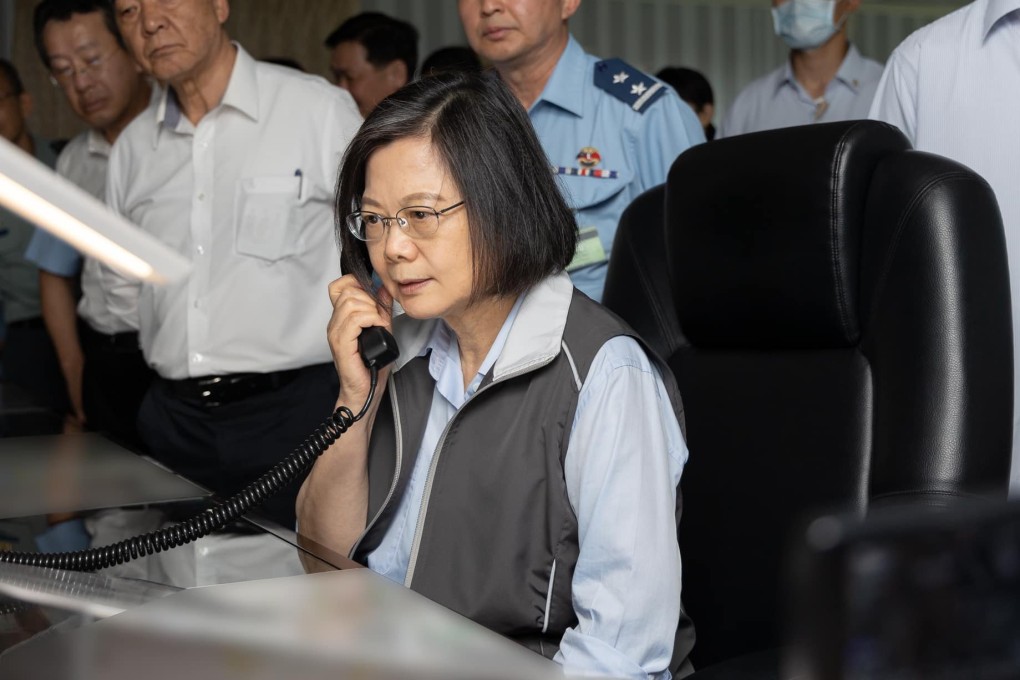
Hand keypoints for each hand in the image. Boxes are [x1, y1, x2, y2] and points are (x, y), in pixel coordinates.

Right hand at [326, 275, 393, 409]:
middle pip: (348, 291)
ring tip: (378, 324)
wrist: (366, 390)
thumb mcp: (382, 328)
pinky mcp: (341, 344)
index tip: (372, 298)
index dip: (356, 284)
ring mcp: (336, 333)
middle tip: (378, 316)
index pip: (339, 286)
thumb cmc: (371, 365)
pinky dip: (371, 319)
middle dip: (369, 299)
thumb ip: (382, 308)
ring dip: (371, 310)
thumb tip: (384, 289)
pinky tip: (377, 328)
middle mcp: (335, 324)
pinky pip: (355, 319)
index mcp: (341, 318)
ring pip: (352, 303)